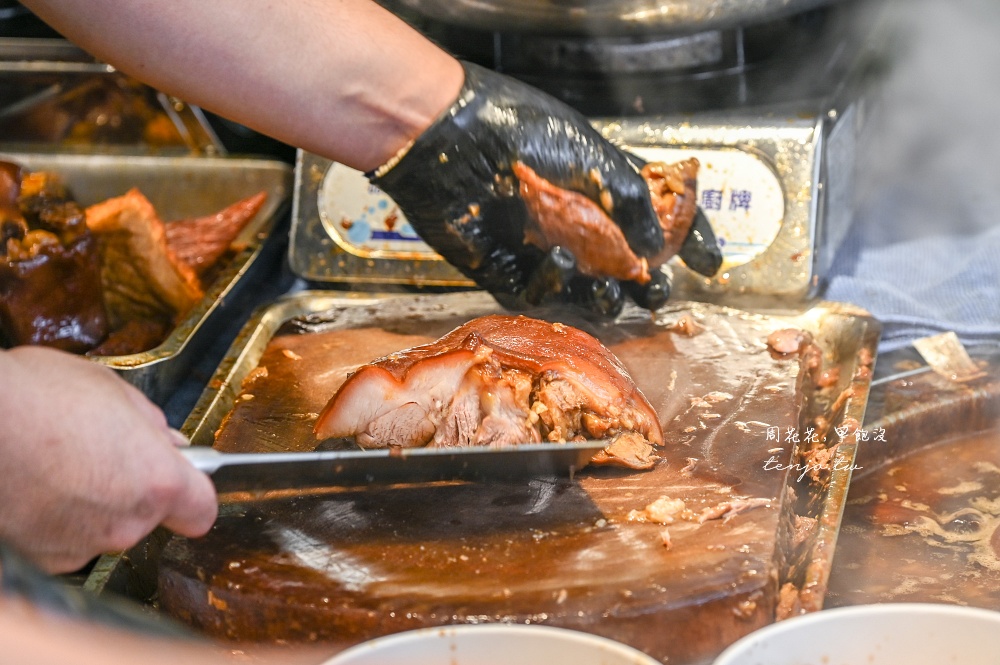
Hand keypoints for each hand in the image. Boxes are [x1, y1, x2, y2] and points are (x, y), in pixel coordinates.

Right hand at [0, 347, 216, 573]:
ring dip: (88, 504)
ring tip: (55, 465)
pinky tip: (32, 485)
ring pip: (101, 528)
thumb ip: (149, 423)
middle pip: (146, 516)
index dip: (191, 494)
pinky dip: (52, 519)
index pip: (201, 510)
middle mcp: (124, 523)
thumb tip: (168, 441)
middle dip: (130, 488)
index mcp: (156, 481)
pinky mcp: (40, 559)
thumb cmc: (33, 397)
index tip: (180, 481)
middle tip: (96, 453)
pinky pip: (61, 540)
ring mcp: (79, 546)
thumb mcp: (108, 389)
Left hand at [369, 61, 666, 317]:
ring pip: (587, 293)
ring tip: (619, 293)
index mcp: (603, 189)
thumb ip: (632, 204)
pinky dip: (554, 282)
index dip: (690, 241)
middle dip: (649, 284)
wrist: (452, 141)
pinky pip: (540, 293)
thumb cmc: (524, 135)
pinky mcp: (507, 270)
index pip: (659, 220)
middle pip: (625, 269)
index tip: (712, 264)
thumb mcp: (593, 160)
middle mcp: (577, 224)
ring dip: (608, 299)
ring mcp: (543, 250)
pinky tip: (557, 257)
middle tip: (657, 289)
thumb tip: (659, 248)